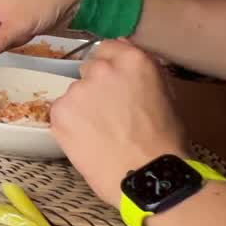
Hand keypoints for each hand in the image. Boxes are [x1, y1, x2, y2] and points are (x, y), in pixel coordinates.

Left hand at [51, 39, 187, 206]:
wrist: (148, 178)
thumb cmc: (165, 141)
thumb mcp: (165, 95)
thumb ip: (143, 73)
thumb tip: (128, 59)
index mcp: (133, 60)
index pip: (109, 48)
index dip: (111, 68)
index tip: (116, 86)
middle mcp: (101, 68)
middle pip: (89, 70)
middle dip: (97, 87)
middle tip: (110, 114)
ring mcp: (77, 89)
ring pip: (75, 94)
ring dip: (83, 107)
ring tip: (101, 134)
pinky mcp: (59, 111)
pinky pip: (62, 113)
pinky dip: (70, 125)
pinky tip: (88, 142)